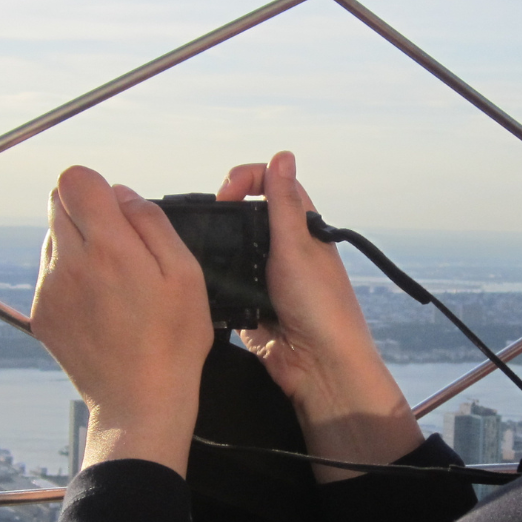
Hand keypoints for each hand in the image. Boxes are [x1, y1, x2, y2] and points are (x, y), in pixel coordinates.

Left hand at [31, 166, 213, 476]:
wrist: (139, 402)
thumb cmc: (171, 343)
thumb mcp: (186, 274)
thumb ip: (152, 223)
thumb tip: (123, 195)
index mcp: (108, 248)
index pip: (73, 180)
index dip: (96, 186)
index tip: (116, 209)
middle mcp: (69, 264)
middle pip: (56, 202)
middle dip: (85, 211)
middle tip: (118, 245)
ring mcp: (50, 290)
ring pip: (52, 238)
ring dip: (76, 243)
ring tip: (112, 280)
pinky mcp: (42, 313)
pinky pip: (49, 273)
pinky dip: (69, 276)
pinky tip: (99, 304)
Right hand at [218, 152, 422, 479]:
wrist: (318, 365)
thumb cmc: (321, 306)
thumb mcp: (297, 246)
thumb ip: (283, 203)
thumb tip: (283, 155)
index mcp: (301, 228)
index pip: (270, 185)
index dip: (246, 180)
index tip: (226, 192)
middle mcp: (283, 249)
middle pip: (244, 215)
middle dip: (224, 213)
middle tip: (210, 219)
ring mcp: (264, 277)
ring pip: (230, 250)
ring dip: (217, 248)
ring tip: (201, 247)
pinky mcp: (248, 305)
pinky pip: (223, 286)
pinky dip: (213, 282)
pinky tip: (203, 279)